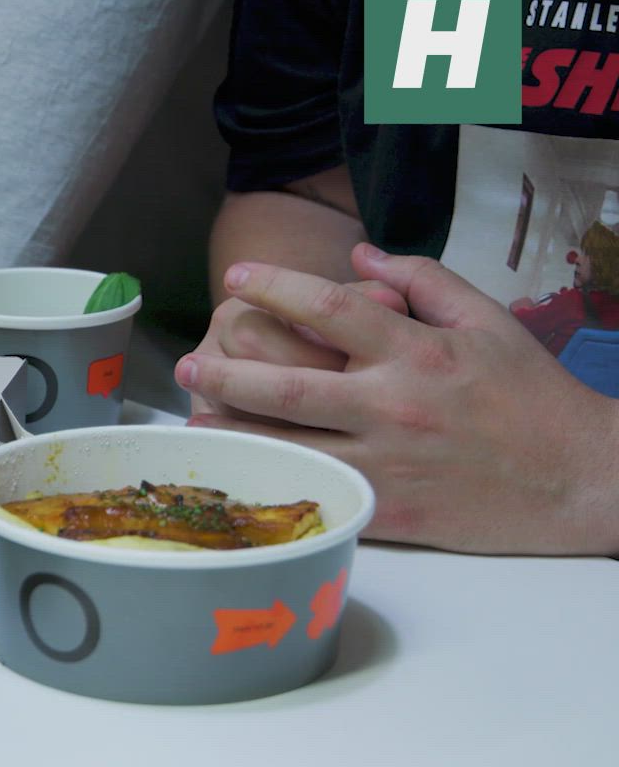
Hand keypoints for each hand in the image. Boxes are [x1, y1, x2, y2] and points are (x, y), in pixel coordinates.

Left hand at [177, 244, 618, 554]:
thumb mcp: (488, 321)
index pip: (327, 310)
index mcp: (415, 353)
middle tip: (187, 361)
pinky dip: (274, 484)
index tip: (236, 278)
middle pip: (285, 386)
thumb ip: (422, 280)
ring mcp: (386, 463)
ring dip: (232, 432)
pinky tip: (242, 477)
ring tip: (192, 421)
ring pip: (288, 446)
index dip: (273, 289)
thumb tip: (359, 256)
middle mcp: (392, 406)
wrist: (580, 479)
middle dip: (226, 371)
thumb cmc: (532, 396)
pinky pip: (317, 494)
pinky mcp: (387, 511)